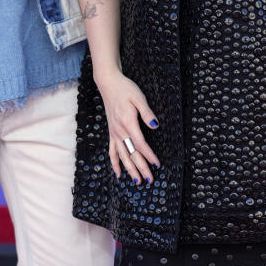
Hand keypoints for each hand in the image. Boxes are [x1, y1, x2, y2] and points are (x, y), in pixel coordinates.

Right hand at [95, 69, 160, 183]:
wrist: (109, 84)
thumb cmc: (126, 89)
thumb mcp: (139, 98)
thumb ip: (147, 113)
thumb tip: (156, 126)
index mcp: (128, 123)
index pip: (140, 144)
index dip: (149, 155)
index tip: (157, 164)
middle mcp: (120, 131)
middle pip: (132, 154)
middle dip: (141, 168)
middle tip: (150, 180)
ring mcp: (114, 133)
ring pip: (122, 156)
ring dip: (129, 170)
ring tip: (137, 181)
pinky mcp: (111, 133)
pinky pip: (111, 151)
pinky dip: (115, 163)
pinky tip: (118, 174)